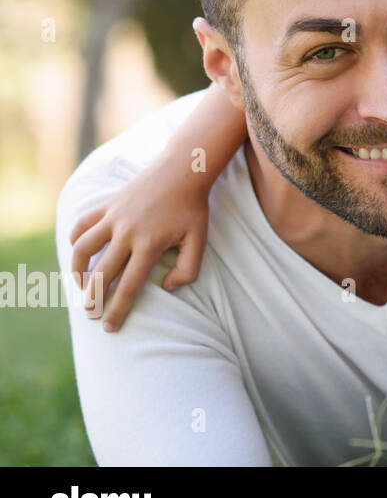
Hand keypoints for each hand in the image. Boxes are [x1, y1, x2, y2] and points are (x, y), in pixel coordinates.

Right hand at [67, 162, 210, 331]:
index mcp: (150, 244)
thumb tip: (165, 288)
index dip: (117, 310)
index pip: (129, 286)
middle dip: (93, 299)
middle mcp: (126, 233)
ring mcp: (113, 217)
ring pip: (82, 249)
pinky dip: (75, 240)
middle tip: (91, 314)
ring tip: (83, 286)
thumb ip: (187, 269)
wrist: (182, 170)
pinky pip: (81, 225)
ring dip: (78, 271)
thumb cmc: (192, 208)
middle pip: (101, 274)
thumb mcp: (199, 240)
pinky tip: (80, 252)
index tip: (109, 327)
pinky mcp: (106, 205)